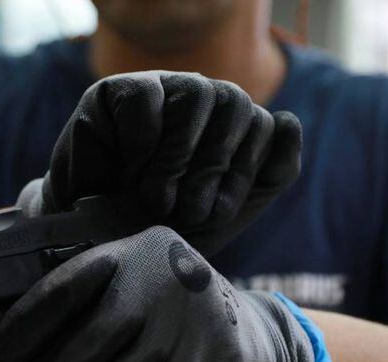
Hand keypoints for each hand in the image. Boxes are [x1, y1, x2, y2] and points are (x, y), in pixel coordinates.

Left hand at [0, 226, 313, 361]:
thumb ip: (78, 298)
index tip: (1, 352)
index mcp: (134, 253)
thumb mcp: (132, 279)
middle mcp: (162, 284)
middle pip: (76, 352)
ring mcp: (187, 332)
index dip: (21, 327)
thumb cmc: (166, 308)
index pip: (62, 289)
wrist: (251, 333)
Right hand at [21, 71, 301, 255]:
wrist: (98, 243)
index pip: (262, 126)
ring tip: (158, 197)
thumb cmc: (164, 226)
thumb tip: (289, 120)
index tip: (215, 214)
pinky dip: (144, 141)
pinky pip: (147, 97)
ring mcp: (160, 91)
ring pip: (198, 92)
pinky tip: (130, 171)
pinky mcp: (115, 92)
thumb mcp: (228, 209)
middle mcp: (199, 102)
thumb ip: (273, 171)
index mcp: (229, 126)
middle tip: (188, 210)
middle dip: (214, 166)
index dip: (243, 172)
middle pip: (235, 102)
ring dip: (181, 155)